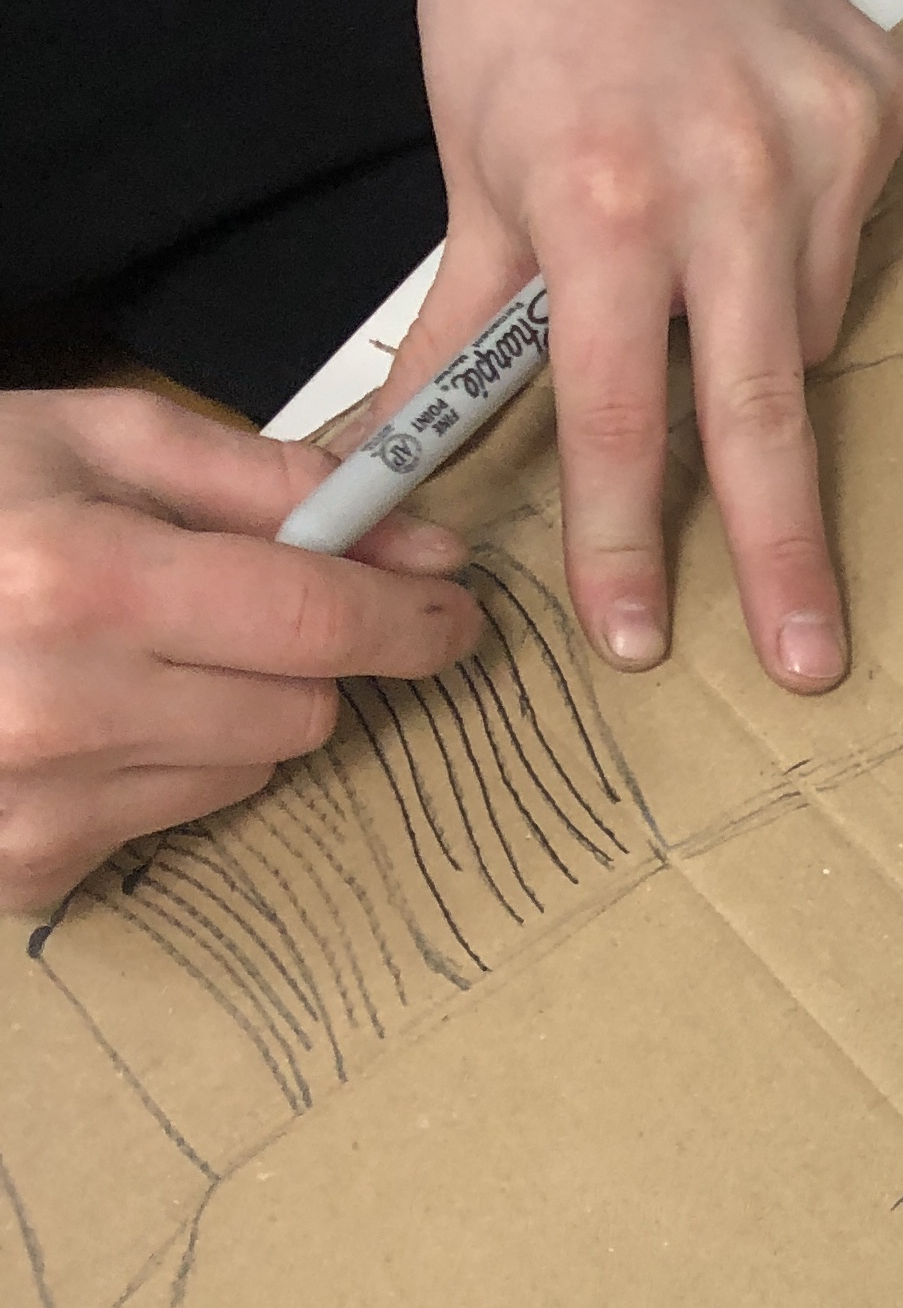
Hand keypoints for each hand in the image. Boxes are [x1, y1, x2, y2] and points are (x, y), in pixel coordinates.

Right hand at [0, 389, 481, 913]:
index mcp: (82, 579)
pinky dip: (152, 770)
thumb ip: (259, 479)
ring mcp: (35, 803)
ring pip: (247, 772)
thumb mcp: (86, 439)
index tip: (455, 611)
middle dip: (298, 654)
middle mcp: (62, 706)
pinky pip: (169, 823)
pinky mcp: (23, 868)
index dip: (413, 619)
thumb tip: (415, 537)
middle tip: (225, 607)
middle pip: (301, 708)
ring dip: (224, 714)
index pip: (318, 622)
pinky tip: (72, 714)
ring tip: (121, 654)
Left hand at [401, 0, 902, 690]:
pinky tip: (751, 189)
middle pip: (762, 410)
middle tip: (809, 661)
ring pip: (806, 325)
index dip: (629, 540)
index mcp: (606, 200)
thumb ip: (467, 330)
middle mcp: (732, 174)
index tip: (640, 636)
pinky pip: (851, 244)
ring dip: (756, 349)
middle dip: (786, 552)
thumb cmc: (515, 8)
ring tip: (703, 275)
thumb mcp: (468, 172)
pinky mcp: (885, 104)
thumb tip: (410, 463)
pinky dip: (801, 256)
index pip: (625, 416)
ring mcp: (826, 138)